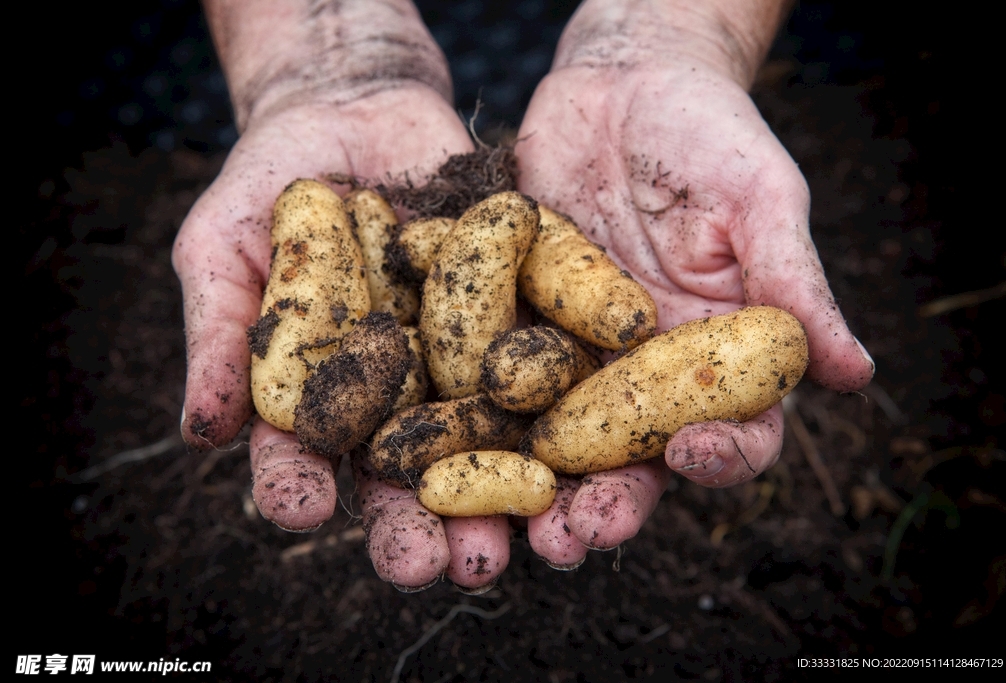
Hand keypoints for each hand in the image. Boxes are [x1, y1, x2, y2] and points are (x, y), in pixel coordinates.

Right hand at [174, 0, 516, 590]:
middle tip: (432, 566)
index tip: (302, 509)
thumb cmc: (272, 184)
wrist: (356, 109)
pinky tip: (581, 452)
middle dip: (416, 524)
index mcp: (320, 392)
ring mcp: (460, 361)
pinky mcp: (518, 319)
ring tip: (517, 541)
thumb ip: (218, 332)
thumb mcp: (225, 244)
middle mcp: (396, 394)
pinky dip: (561, 408)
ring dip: (500, 499)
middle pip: (403, 475)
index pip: (303, 456)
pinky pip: (542, 364)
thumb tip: (200, 433)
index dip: (299, 485)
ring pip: (484, 443)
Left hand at [516, 0, 873, 566]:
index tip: (690, 456)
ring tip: (498, 533)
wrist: (621, 81)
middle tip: (572, 541)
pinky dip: (463, 418)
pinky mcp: (512, 326)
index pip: (733, 428)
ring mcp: (574, 356)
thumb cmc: (710, 132)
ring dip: (526, 490)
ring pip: (553, 440)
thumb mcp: (760, 197)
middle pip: (632, 458)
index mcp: (718, 354)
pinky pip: (486, 378)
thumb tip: (857, 375)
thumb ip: (795, 282)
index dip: (719, 455)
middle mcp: (645, 372)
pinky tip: (432, 448)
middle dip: (604, 502)